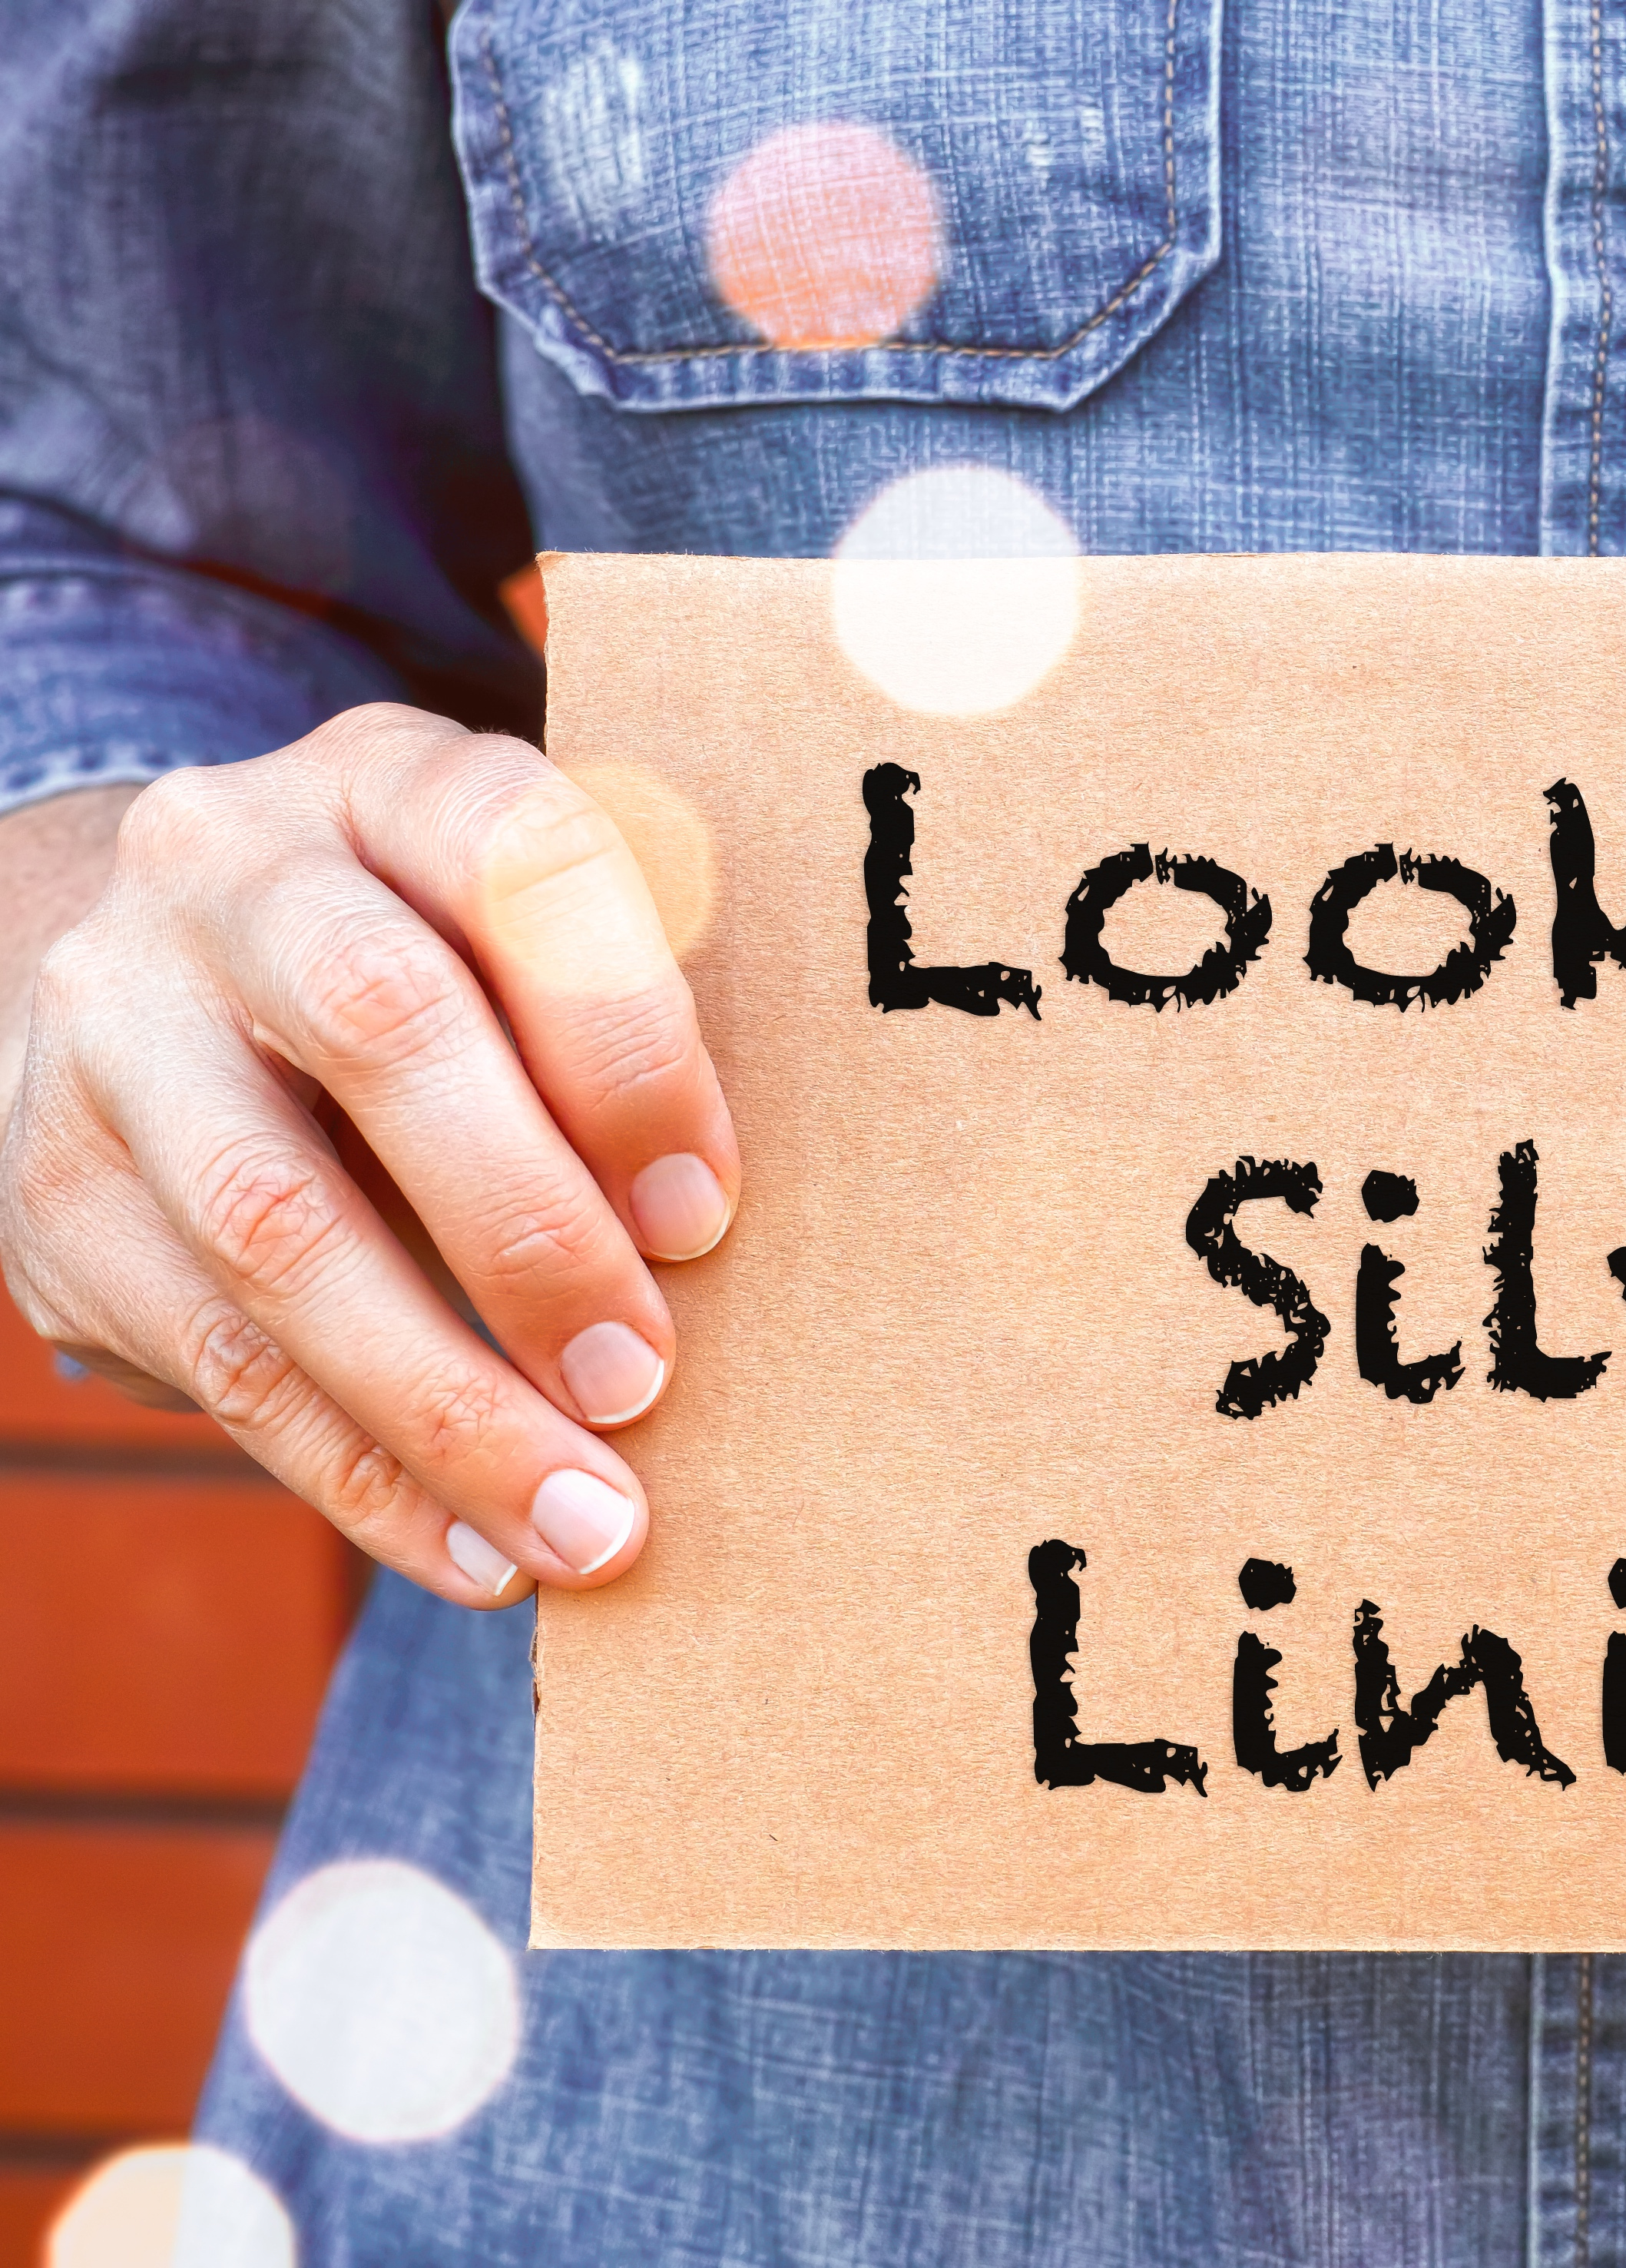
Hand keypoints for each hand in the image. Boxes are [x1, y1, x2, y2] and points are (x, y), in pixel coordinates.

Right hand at [0, 705, 738, 1606]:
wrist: (170, 980)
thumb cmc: (451, 975)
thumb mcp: (530, 939)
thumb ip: (622, 1026)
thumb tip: (722, 1241)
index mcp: (391, 779)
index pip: (518, 858)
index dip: (623, 1040)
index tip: (709, 1213)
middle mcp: (226, 868)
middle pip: (381, 1031)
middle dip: (530, 1232)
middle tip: (645, 1382)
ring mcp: (112, 1023)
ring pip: (275, 1226)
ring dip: (446, 1406)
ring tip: (584, 1527)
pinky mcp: (51, 1188)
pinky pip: (211, 1358)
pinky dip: (359, 1474)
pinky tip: (474, 1553)